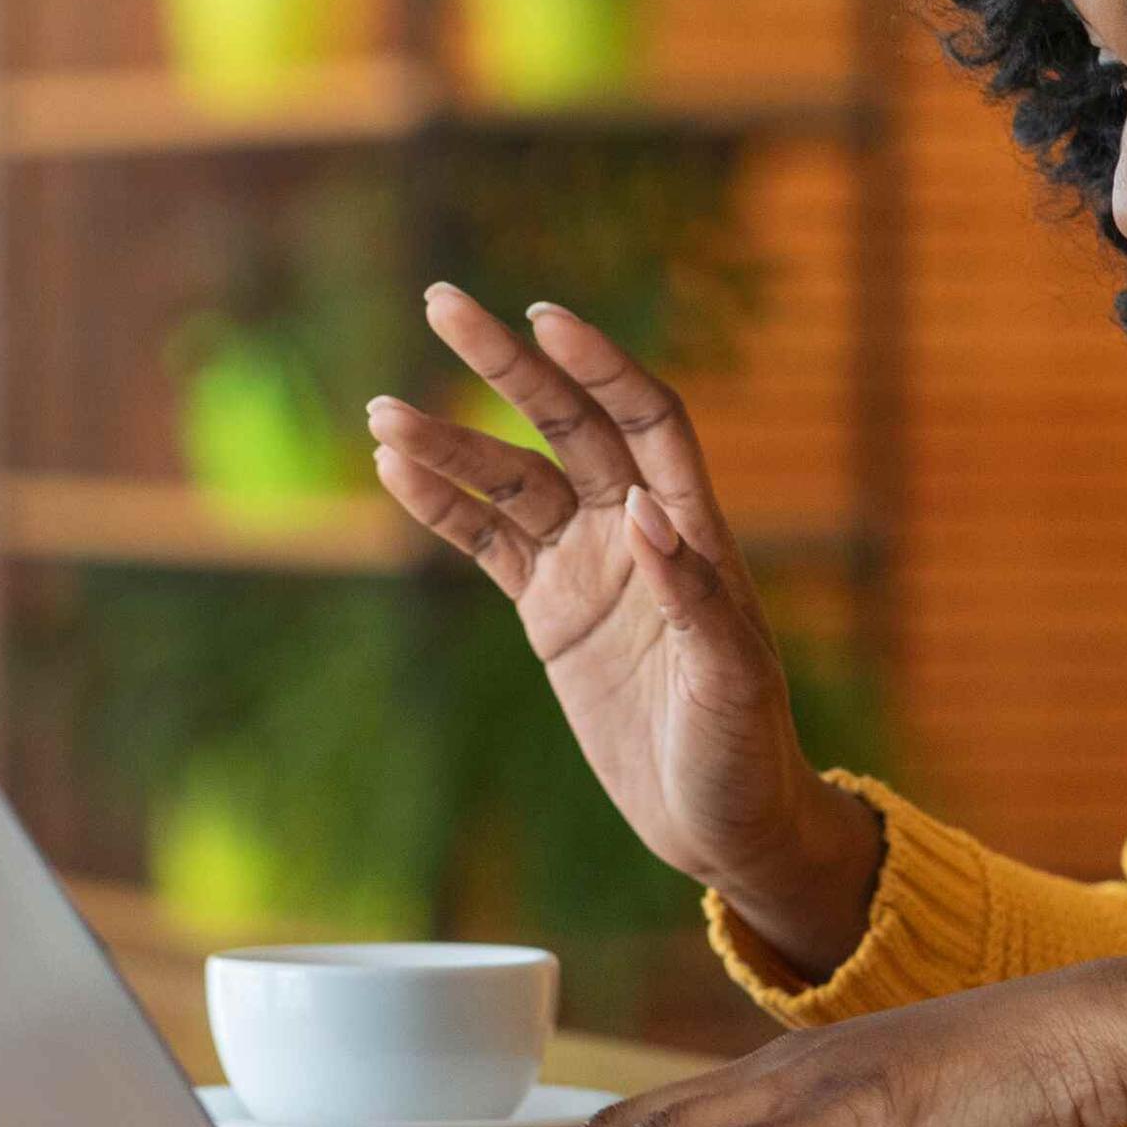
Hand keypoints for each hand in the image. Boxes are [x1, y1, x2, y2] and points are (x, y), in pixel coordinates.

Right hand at [368, 284, 880, 971]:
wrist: (720, 825)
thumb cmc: (745, 752)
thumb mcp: (731, 683)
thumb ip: (694, 597)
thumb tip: (644, 511)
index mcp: (694, 529)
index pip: (644, 417)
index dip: (599, 364)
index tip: (544, 318)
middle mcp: (637, 529)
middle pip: (565, 423)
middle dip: (504, 364)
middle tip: (440, 301)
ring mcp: (587, 566)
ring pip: (510, 480)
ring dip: (449, 441)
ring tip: (381, 410)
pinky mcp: (550, 611)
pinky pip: (487, 542)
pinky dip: (441, 506)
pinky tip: (392, 468)